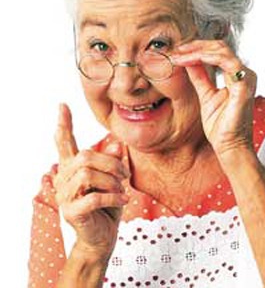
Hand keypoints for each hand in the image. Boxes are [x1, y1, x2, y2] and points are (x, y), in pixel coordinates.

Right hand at [54, 103, 128, 258]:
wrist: (102, 236)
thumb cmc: (107, 205)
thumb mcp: (113, 180)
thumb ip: (112, 162)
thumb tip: (116, 145)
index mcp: (72, 168)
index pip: (64, 142)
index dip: (64, 124)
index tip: (62, 105)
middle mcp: (64, 178)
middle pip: (85, 156)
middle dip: (110, 163)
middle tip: (124, 175)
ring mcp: (64, 196)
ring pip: (88, 173)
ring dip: (111, 180)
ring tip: (121, 188)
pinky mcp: (71, 212)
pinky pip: (94, 196)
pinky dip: (113, 196)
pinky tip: (123, 200)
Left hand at [171, 40, 256, 158]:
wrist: (229, 146)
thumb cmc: (222, 126)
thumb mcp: (205, 95)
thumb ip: (200, 76)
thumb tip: (189, 61)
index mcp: (237, 75)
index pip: (218, 51)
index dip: (196, 48)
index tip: (177, 52)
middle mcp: (244, 74)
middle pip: (219, 46)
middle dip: (195, 45)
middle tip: (175, 50)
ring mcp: (246, 78)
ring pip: (221, 50)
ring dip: (196, 50)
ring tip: (179, 54)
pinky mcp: (243, 86)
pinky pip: (224, 62)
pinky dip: (205, 57)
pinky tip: (189, 60)